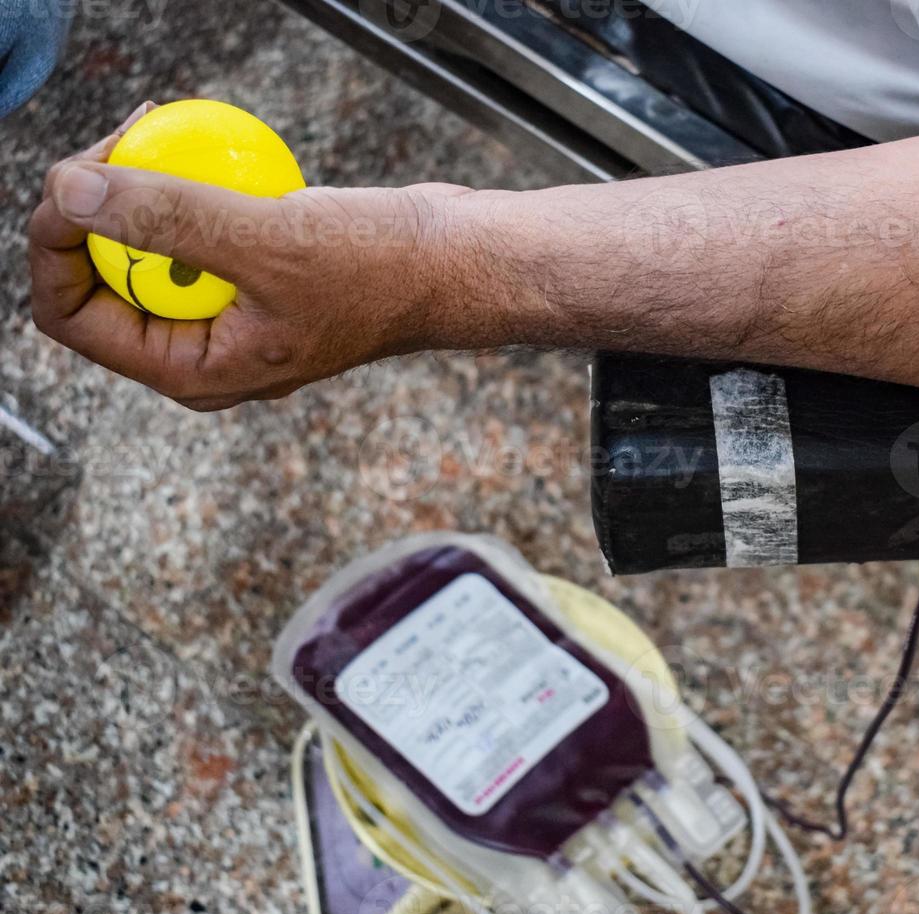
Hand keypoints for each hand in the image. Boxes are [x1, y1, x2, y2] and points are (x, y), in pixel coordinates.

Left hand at [28, 104, 481, 410]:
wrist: (459, 264)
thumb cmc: (384, 273)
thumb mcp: (268, 243)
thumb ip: (165, 219)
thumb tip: (71, 193)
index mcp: (193, 371)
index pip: (73, 315)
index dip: (56, 243)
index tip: (77, 176)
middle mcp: (203, 351)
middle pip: (101, 278)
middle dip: (97, 206)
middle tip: (126, 142)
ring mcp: (229, 315)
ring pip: (143, 249)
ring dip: (141, 188)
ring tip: (159, 133)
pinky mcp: (254, 277)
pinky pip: (191, 232)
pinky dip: (188, 188)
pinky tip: (206, 150)